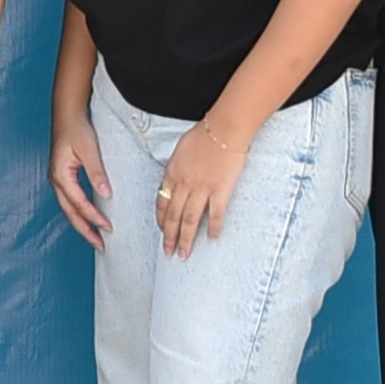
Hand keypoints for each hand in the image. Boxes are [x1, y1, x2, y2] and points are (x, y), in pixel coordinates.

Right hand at [49, 109, 112, 247]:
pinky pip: (70, 201)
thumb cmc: (76, 129)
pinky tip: (89, 217)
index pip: (79, 203)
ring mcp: (57, 179)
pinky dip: (79, 212)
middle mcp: (56, 180)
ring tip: (96, 237)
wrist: (67, 115)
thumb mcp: (89, 149)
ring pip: (68, 209)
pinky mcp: (62, 177)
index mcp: (60, 175)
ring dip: (81, 223)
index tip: (108, 227)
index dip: (93, 217)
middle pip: (69, 212)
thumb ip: (96, 173)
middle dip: (85, 230)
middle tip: (100, 244)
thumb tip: (105, 193)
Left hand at [155, 117, 243, 259]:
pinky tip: (211, 239)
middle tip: (168, 252)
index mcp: (172, 174)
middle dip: (169, 236)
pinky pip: (215, 214)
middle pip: (173, 216)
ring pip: (190, 220)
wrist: (223, 130)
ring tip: (184, 254)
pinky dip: (213, 228)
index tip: (162, 231)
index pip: (162, 202)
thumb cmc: (202, 136)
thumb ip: (175, 169)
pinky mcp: (220, 191)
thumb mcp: (179, 151)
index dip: (161, 219)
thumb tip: (173, 182)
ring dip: (186, 239)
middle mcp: (184, 184)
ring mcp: (202, 189)